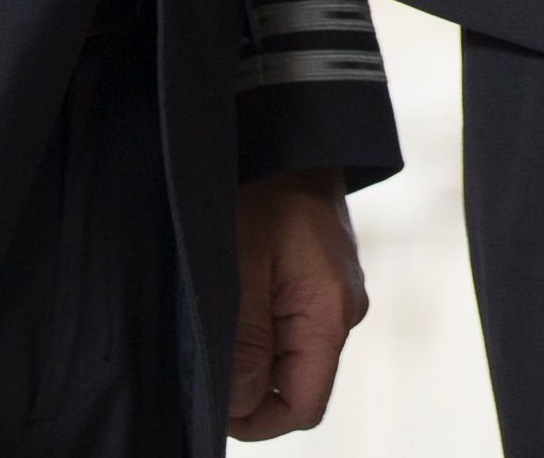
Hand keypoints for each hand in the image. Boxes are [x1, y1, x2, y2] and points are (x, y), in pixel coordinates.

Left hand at [227, 170, 365, 434]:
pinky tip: (233, 293)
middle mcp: (342, 310)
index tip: (211, 401)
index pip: (303, 407)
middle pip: (296, 384)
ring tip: (214, 312)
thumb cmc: (262, 187)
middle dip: (249, 383)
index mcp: (331, 315)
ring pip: (289, 353)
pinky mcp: (320, 273)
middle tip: (201, 350)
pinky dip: (259, 323)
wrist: (287, 126)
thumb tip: (244, 404)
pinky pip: (290, 320)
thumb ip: (246, 341)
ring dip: (251, 350)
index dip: (255, 418)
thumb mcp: (241, 265)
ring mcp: (334, 290)